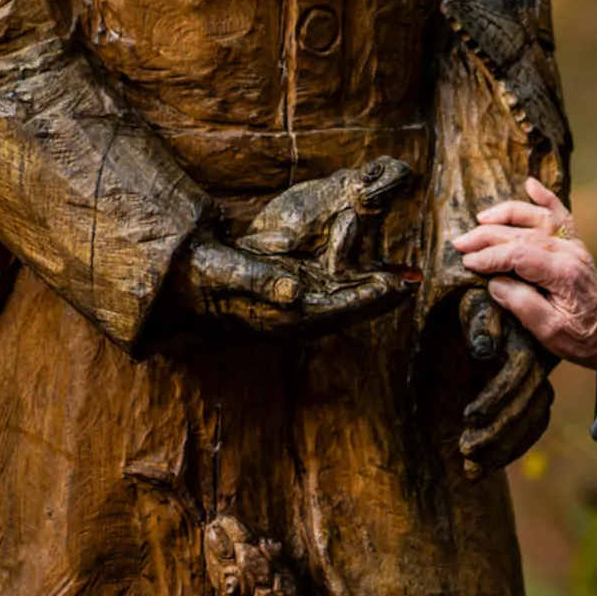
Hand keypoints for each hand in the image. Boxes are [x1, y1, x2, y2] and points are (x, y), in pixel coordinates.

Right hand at [168, 232, 413, 340]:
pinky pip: (329, 298)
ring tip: (403, 278)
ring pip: (342, 306)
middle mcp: (291, 323)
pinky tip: (370, 274)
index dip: (368, 298)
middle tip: (413, 280)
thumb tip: (294, 291)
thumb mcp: (228, 272)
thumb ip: (261, 282)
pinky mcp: (289, 305)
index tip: (396, 285)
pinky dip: (352, 287)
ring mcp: (291, 316)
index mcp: (280, 319)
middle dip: (380, 297)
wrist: (183, 280)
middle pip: (347, 312)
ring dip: (372, 293)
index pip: (335, 310)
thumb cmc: (204, 272)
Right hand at [449, 176, 596, 368]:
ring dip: (506, 215)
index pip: (519, 255)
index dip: (490, 257)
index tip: (467, 263)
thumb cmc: (579, 335)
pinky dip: (546, 197)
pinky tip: (530, 184)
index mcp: (563, 274)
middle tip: (460, 243)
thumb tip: (495, 282)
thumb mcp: (549, 331)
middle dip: (487, 237)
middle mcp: (570, 252)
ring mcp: (574, 244)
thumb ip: (522, 304)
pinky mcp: (574, 243)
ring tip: (480, 219)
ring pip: (537, 218)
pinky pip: (560, 214)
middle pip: (522, 235)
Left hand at [456, 284, 553, 476]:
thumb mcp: (475, 303)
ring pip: (532, 421)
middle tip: (465, 451)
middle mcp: (538, 365)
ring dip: (504, 449)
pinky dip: (510, 449)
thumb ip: (480, 323)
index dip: (495, 398)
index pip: (518, 376)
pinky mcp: (528, 394)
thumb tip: (482, 349)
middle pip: (529, 406)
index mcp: (525, 342)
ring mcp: (536, 381)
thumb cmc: (475, 298)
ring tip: (470, 469)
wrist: (488, 299)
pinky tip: (484, 468)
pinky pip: (530, 427)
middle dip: (499, 433)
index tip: (467, 417)